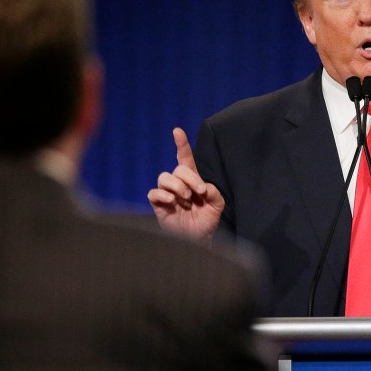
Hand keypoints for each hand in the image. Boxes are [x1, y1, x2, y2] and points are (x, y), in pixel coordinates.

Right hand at [147, 127, 224, 241]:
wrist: (199, 239)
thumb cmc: (207, 221)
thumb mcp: (217, 204)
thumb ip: (213, 191)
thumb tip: (201, 186)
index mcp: (192, 180)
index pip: (185, 159)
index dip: (181, 144)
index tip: (177, 131)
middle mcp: (178, 184)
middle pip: (178, 169)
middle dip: (190, 178)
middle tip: (198, 192)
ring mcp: (167, 194)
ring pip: (164, 177)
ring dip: (177, 186)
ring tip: (186, 199)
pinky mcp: (158, 205)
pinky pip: (153, 193)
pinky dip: (163, 194)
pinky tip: (173, 202)